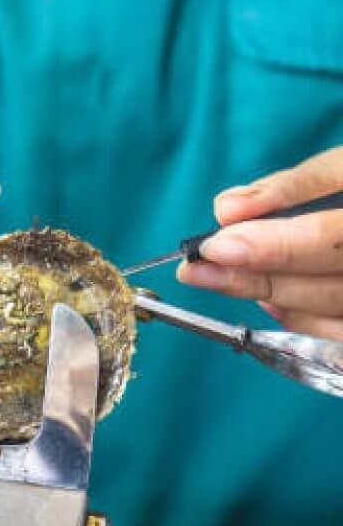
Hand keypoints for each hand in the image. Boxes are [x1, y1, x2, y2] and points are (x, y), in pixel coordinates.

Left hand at [177, 147, 342, 340]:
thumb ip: (295, 187)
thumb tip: (228, 209)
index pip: (332, 238)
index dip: (272, 245)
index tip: (216, 245)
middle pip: (330, 285)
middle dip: (257, 277)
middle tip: (198, 270)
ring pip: (333, 311)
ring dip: (273, 297)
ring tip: (223, 278)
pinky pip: (341, 337)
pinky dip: (303, 320)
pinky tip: (270, 302)